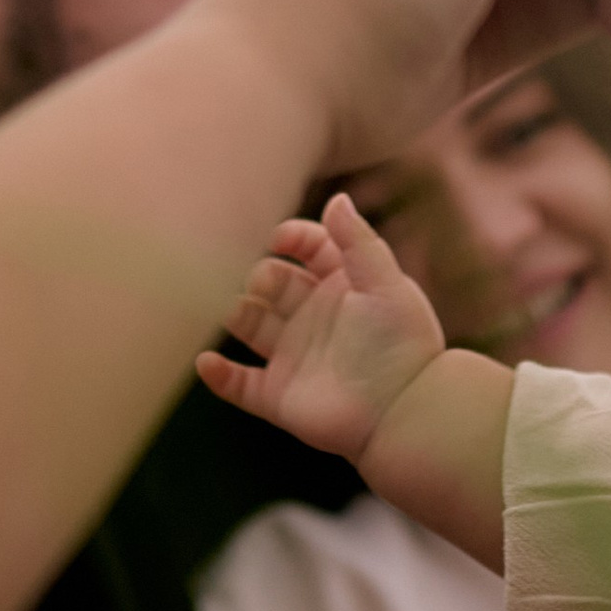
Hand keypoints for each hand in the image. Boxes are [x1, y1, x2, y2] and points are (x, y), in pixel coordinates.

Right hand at [197, 193, 443, 460]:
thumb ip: (359, 241)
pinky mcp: (279, 396)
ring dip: (234, 311)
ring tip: (229, 307)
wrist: (405, 411)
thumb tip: (335, 199)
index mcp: (342, 286)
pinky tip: (206, 361)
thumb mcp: (386, 283)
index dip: (294, 237)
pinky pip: (239, 384)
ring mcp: (293, 356)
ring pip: (251, 323)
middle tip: (262, 281)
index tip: (281, 239)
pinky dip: (218, 374)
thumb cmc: (402, 344)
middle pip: (273, 281)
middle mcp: (314, 317)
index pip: (310, 248)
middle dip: (261, 275)